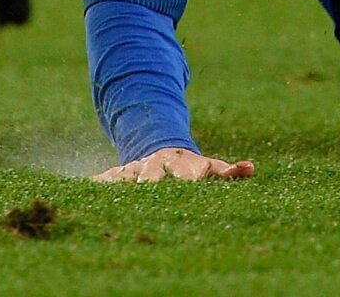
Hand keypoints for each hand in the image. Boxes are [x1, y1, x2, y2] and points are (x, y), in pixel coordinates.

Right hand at [92, 147, 255, 181]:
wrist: (163, 148)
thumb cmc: (192, 166)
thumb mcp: (211, 166)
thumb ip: (229, 171)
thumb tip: (251, 168)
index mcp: (182, 163)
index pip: (186, 170)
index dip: (187, 175)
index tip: (188, 181)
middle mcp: (158, 163)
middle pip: (153, 172)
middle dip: (149, 179)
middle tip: (147, 189)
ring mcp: (138, 167)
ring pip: (128, 174)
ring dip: (122, 181)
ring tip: (116, 192)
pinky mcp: (121, 173)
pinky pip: (107, 177)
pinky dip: (98, 182)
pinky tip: (88, 186)